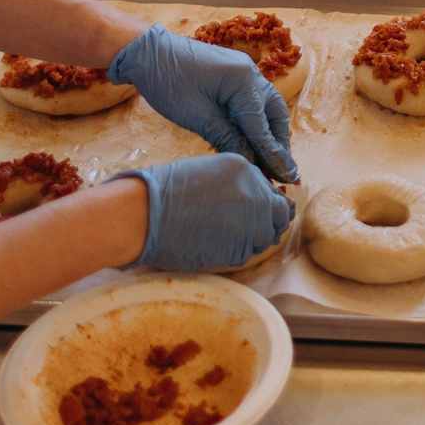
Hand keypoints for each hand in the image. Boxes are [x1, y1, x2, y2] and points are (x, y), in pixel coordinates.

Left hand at [108, 25, 296, 181]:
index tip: (285, 177)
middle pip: (275, 113)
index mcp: (243, 81)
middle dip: (280, 143)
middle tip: (285, 171)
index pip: (261, 125)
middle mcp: (251, 73)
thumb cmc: (168, 83)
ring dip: (272, 132)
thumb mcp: (196, 117)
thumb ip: (227, 138)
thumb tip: (250, 162)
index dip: (272, 154)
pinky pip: (255, 100)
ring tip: (273, 159)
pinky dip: (258, 121)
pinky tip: (255, 138)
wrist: (148, 53)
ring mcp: (245, 71)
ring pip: (268, 106)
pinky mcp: (235, 74)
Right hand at [120, 153, 294, 271]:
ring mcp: (251, 222)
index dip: (265, 206)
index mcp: (245, 170)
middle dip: (267, 224)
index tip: (257, 214)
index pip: (272, 193)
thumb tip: (248, 200)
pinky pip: (246, 255)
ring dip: (251, 241)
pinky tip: (214, 247)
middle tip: (246, 231)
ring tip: (224, 238)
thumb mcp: (207, 172)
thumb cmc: (165, 191)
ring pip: (265, 238)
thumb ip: (234, 183)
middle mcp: (255, 194)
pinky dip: (234, 254)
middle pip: (278, 216)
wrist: (146, 214)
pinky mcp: (240, 249)